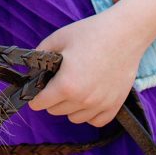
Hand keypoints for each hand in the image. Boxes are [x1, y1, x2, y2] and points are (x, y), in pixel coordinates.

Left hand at [28, 8, 142, 126]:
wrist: (125, 33)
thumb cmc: (91, 33)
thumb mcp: (58, 38)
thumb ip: (39, 55)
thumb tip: (30, 70)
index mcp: (66, 85)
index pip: (39, 104)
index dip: (34, 95)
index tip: (38, 87)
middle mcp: (83, 100)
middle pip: (55, 111)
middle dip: (52, 97)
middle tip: (59, 79)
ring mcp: (100, 105)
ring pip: (74, 118)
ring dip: (70, 106)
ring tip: (76, 85)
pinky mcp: (115, 106)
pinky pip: (95, 121)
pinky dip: (89, 113)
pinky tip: (89, 96)